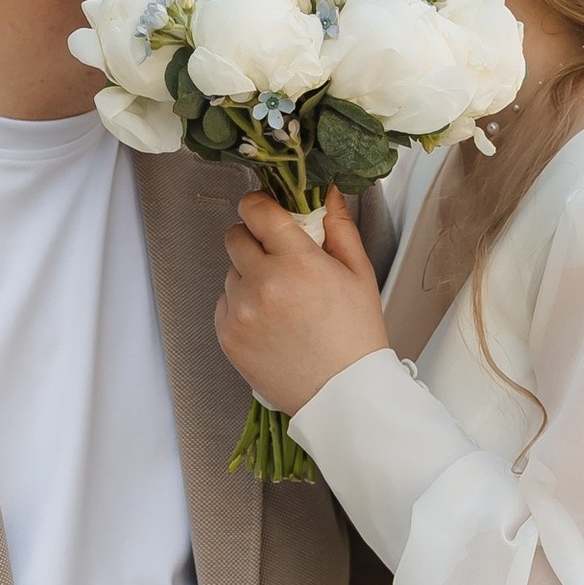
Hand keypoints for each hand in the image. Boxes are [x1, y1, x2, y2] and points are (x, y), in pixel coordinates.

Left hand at [216, 188, 389, 414]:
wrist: (342, 394)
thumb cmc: (355, 336)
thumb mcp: (359, 273)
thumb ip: (339, 226)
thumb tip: (327, 190)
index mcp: (297, 262)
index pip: (256, 210)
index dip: (260, 205)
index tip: (267, 212)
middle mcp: (262, 283)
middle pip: (235, 236)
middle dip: (254, 239)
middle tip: (278, 258)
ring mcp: (240, 311)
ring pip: (230, 271)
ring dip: (249, 275)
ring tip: (281, 300)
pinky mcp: (227, 336)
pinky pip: (225, 303)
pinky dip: (241, 305)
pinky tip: (270, 321)